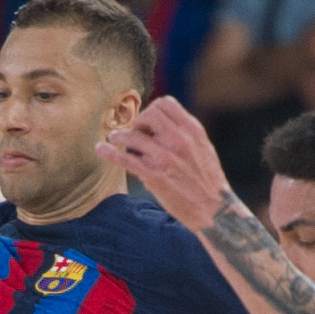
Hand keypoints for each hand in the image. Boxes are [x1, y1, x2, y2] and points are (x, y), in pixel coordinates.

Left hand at [94, 96, 233, 230]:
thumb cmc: (207, 180)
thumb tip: (162, 123)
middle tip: (135, 134)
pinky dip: (109, 153)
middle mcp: (179, 140)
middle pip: (148, 114)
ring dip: (119, 136)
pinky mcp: (154, 177)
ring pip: (133, 136)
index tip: (148, 123)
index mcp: (193, 130)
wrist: (213, 210)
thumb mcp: (203, 148)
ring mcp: (166, 158)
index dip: (152, 110)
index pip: (165, 103)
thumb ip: (185, 133)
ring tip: (114, 139)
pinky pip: (126, 160)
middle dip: (137, 122)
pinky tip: (101, 150)